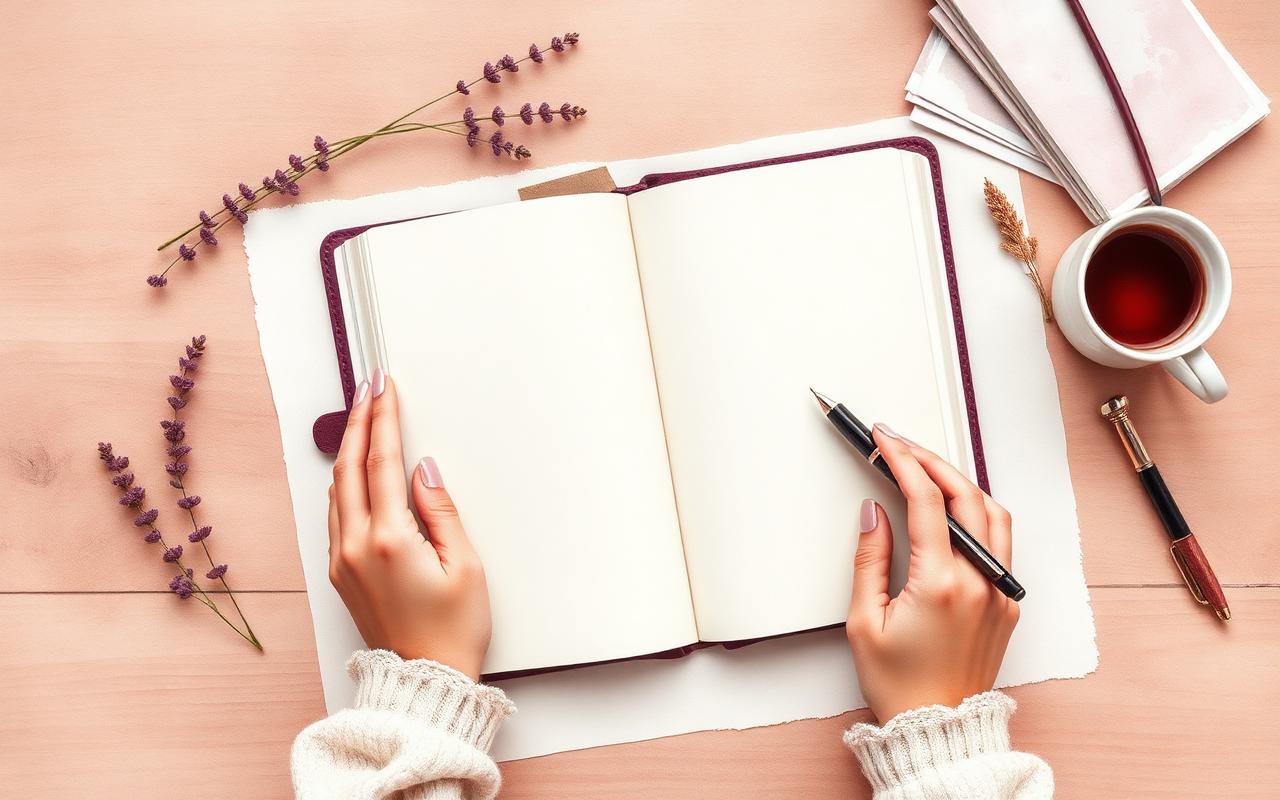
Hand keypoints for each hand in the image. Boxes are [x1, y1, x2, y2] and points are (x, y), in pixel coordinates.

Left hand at [328, 371, 491, 680]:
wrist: (423, 681)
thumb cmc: (452, 631)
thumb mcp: (464, 565)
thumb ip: (440, 510)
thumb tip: (423, 469)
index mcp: (388, 540)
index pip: (382, 462)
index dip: (383, 419)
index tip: (384, 387)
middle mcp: (355, 547)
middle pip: (350, 468)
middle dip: (359, 422)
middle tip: (368, 388)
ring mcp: (342, 561)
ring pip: (337, 489)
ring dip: (350, 450)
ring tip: (363, 418)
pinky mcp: (341, 574)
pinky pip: (336, 514)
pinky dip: (345, 482)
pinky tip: (356, 470)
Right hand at [846, 423, 1018, 722]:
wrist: (937, 728)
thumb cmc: (899, 686)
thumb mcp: (864, 621)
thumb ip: (869, 559)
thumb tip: (873, 513)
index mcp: (941, 584)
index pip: (925, 499)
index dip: (902, 459)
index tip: (884, 439)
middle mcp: (980, 583)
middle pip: (966, 495)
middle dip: (932, 460)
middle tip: (901, 444)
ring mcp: (1000, 592)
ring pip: (993, 513)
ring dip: (961, 484)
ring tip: (927, 470)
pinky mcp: (1007, 603)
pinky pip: (1000, 543)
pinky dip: (977, 514)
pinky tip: (952, 511)